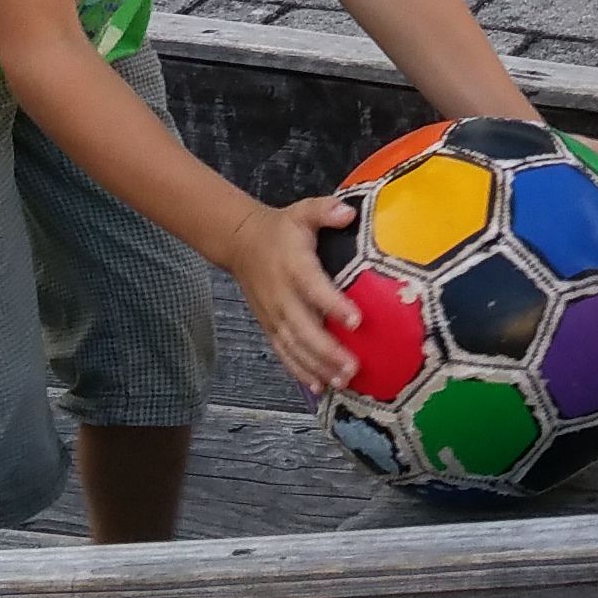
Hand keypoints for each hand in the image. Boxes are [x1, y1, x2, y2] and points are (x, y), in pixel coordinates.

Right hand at [231, 191, 369, 395]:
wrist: (240, 243)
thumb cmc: (281, 229)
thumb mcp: (302, 211)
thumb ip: (325, 210)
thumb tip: (350, 212)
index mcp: (294, 266)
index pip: (314, 287)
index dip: (333, 305)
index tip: (357, 321)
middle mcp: (282, 295)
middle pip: (303, 328)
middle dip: (327, 351)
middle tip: (353, 368)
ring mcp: (274, 315)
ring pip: (294, 347)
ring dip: (317, 367)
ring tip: (342, 382)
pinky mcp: (270, 327)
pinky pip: (284, 353)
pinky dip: (299, 371)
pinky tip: (318, 387)